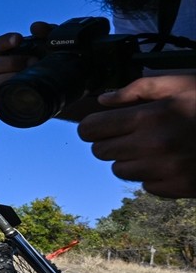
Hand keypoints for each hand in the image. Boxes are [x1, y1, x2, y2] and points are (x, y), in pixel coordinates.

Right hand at [0, 22, 54, 94]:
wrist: (67, 86)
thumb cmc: (53, 62)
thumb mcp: (54, 44)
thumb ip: (47, 32)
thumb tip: (36, 27)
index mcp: (5, 53)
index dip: (4, 42)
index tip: (19, 39)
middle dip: (11, 62)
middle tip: (33, 61)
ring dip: (8, 78)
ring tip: (30, 77)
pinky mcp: (4, 99)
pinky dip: (9, 92)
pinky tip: (26, 89)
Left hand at [78, 75, 195, 197]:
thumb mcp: (180, 84)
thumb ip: (137, 89)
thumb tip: (103, 101)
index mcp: (151, 117)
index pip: (92, 129)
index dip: (92, 126)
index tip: (99, 125)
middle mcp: (154, 146)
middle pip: (101, 152)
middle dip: (111, 141)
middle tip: (131, 133)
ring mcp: (166, 170)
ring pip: (120, 170)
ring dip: (131, 159)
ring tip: (156, 146)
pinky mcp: (178, 188)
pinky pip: (146, 185)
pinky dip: (154, 175)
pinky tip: (173, 161)